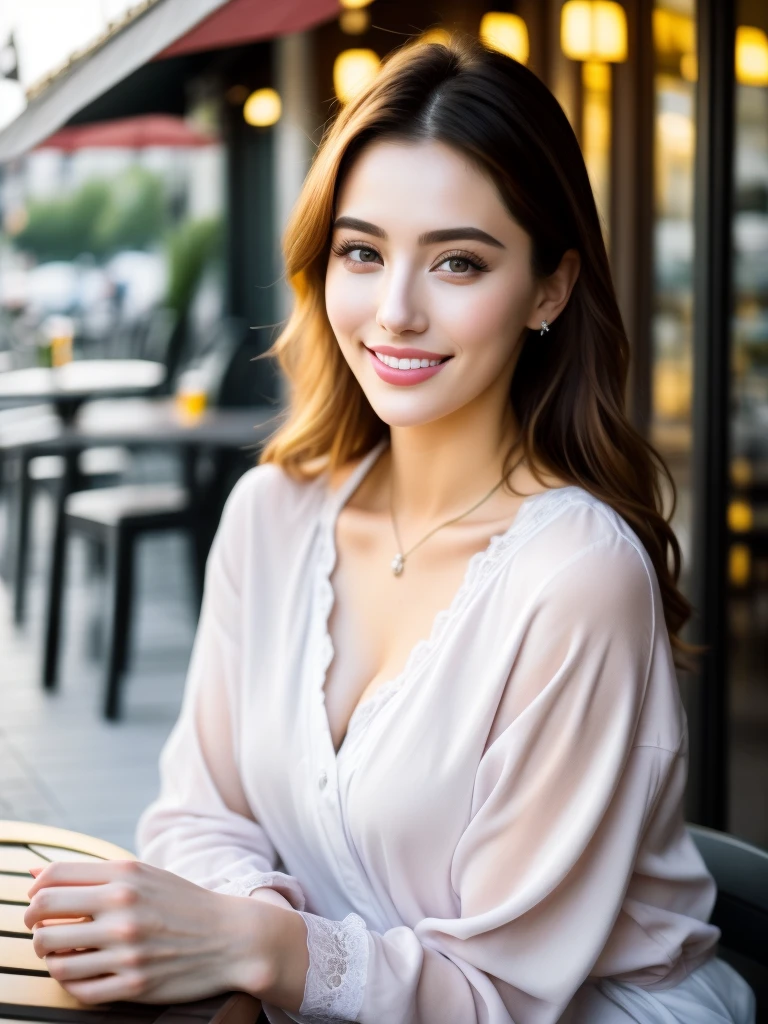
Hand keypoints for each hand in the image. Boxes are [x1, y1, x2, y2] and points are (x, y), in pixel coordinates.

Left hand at [24, 860, 273, 1005]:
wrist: (231, 937)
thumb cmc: (182, 903)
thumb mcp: (144, 875)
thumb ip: (92, 873)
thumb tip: (34, 871)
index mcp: (125, 876)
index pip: (52, 878)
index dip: (35, 890)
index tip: (39, 901)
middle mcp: (123, 909)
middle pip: (43, 918)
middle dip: (35, 926)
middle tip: (44, 929)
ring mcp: (127, 948)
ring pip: (54, 959)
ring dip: (51, 957)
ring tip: (65, 953)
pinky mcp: (133, 984)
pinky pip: (77, 989)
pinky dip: (71, 982)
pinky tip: (83, 972)